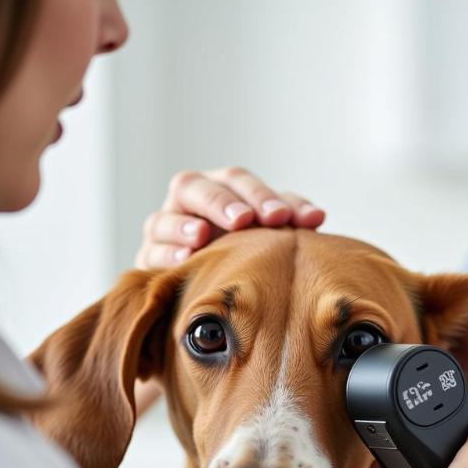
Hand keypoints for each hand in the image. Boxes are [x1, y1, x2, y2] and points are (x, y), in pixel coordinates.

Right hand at [136, 167, 324, 267]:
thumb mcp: (269, 231)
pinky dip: (167, 253)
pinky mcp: (150, 259)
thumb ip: (290, 218)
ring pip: (164, 217)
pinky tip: (186, 258)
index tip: (283, 217)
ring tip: (201, 235)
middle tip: (243, 220)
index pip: (236, 181)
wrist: (211, 286)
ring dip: (183, 225)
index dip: (259, 195)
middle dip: (220, 203)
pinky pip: (152, 252)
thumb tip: (317, 217)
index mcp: (220, 189)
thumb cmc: (249, 250)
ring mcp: (165, 229)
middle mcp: (188, 202)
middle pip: (195, 187)